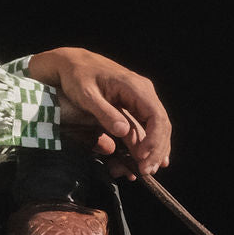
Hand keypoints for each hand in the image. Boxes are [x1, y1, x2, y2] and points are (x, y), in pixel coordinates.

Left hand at [24, 47, 170, 177]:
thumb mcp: (86, 95)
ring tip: (146, 170)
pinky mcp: (134, 105)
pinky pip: (146, 125)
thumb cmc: (77, 77)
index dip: (154, 140)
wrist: (72, 62)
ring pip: (156, 127)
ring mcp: (140, 98)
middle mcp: (143, 92)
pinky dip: (147, 143)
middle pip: (161, 124)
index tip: (143, 158)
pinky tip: (147, 159)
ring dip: (153, 150)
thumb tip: (124, 131)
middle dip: (156, 150)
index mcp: (134, 87)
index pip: (156, 117)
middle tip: (146, 171)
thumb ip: (104, 112)